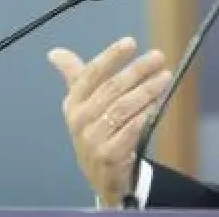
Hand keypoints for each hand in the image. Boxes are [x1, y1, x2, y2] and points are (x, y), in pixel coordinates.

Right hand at [48, 36, 171, 206]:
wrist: (101, 176)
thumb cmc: (95, 131)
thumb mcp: (82, 105)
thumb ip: (75, 76)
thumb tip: (54, 53)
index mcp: (73, 103)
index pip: (91, 74)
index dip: (110, 57)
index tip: (130, 42)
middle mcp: (80, 120)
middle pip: (111, 88)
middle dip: (136, 70)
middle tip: (157, 57)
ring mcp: (92, 140)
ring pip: (122, 108)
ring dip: (146, 91)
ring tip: (164, 78)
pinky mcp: (109, 156)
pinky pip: (130, 131)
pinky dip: (144, 116)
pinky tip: (157, 105)